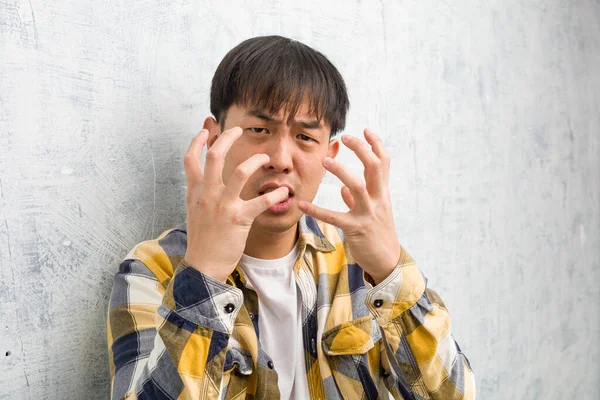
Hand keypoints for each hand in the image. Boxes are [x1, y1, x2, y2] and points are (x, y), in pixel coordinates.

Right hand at [182, 127, 289, 281]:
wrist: (203, 265)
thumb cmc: (202, 239)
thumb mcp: (195, 211)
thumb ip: (200, 192)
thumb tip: (203, 177)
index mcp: (195, 192)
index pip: (191, 159)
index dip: (197, 141)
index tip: (206, 129)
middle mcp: (207, 194)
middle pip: (215, 156)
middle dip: (227, 137)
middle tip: (239, 129)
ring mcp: (223, 205)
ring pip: (240, 172)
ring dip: (256, 161)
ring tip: (265, 157)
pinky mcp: (239, 219)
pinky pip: (261, 202)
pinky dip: (275, 194)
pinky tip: (284, 191)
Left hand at [298, 129, 401, 284]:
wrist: (387, 261)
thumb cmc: (378, 234)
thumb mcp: (372, 213)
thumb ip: (358, 199)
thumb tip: (343, 190)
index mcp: (382, 193)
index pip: (383, 162)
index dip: (376, 144)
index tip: (365, 130)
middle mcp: (378, 200)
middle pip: (375, 167)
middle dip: (362, 149)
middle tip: (346, 138)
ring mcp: (368, 213)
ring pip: (357, 186)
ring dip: (341, 172)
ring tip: (325, 161)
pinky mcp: (356, 229)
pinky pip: (334, 217)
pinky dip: (317, 210)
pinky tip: (302, 204)